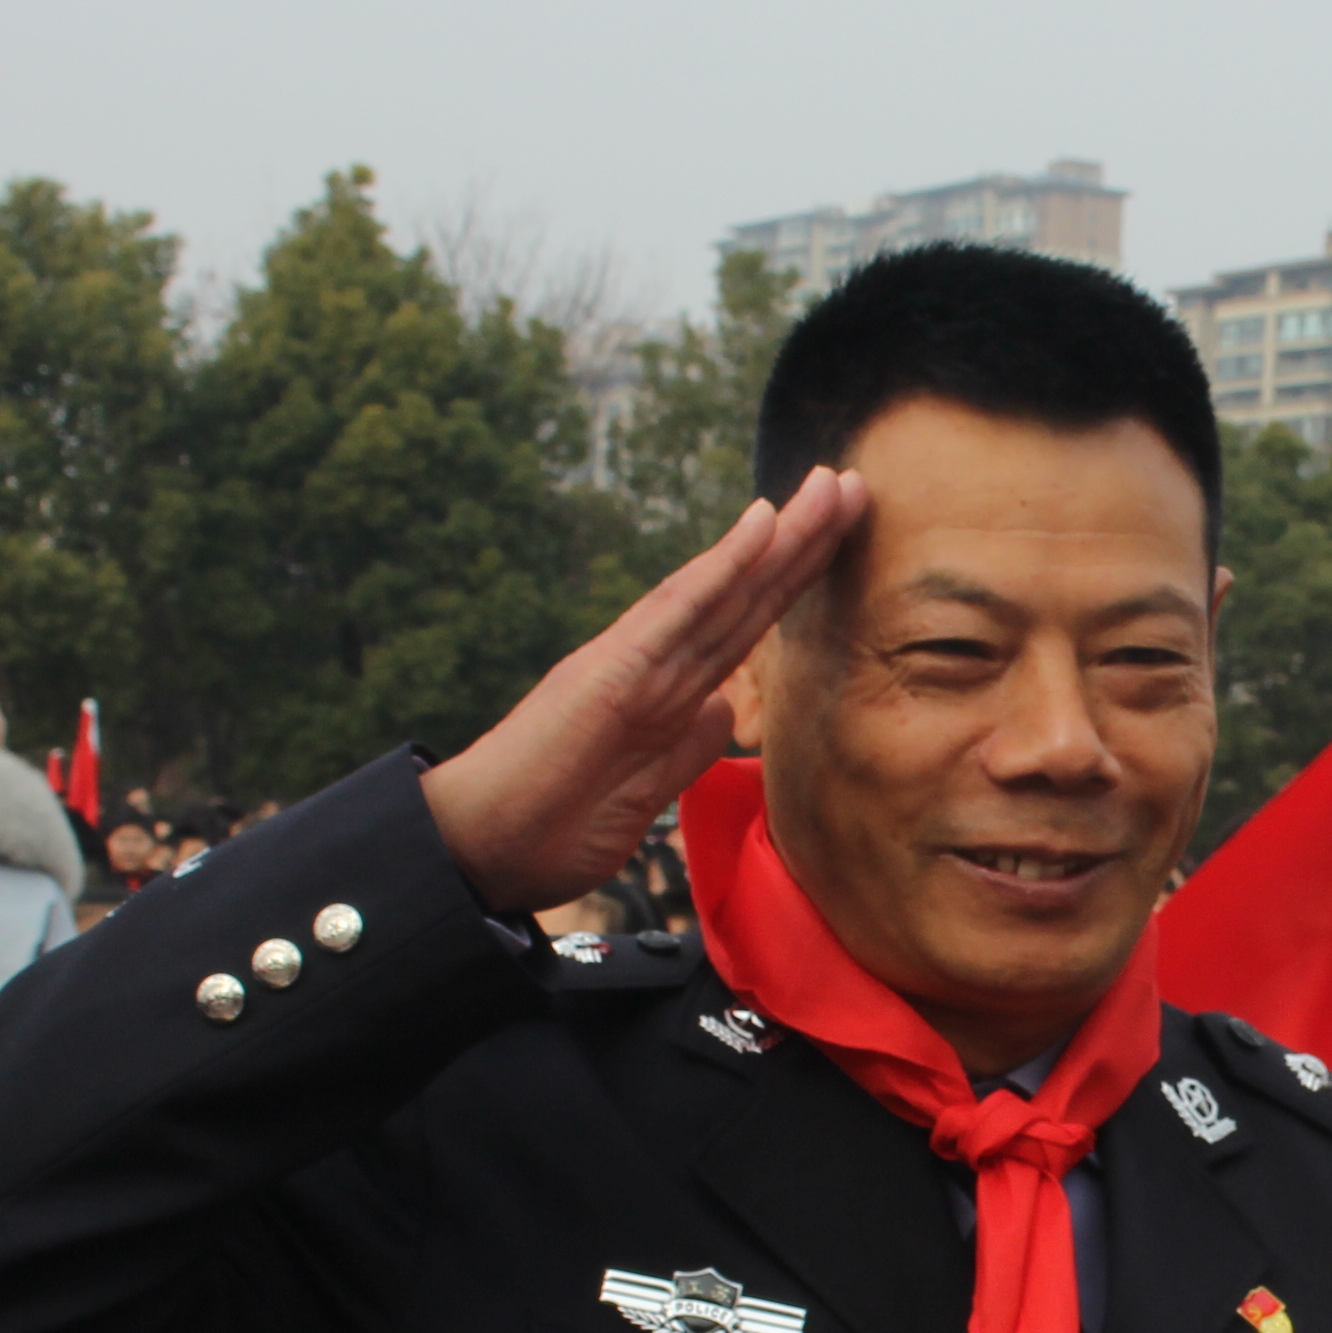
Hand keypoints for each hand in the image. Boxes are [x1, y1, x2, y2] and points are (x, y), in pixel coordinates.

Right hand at [419, 468, 872, 913]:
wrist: (476, 848)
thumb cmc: (546, 827)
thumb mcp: (643, 795)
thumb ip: (683, 747)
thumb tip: (721, 714)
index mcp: (661, 690)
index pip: (742, 626)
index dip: (792, 581)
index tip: (838, 538)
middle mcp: (652, 665)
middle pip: (746, 596)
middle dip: (805, 541)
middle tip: (856, 483)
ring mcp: (634, 664)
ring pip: (727, 591)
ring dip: (785, 538)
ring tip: (834, 485)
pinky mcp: (613, 673)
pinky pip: (681, 612)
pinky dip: (724, 565)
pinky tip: (762, 522)